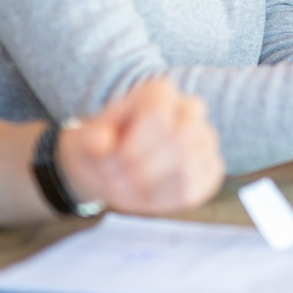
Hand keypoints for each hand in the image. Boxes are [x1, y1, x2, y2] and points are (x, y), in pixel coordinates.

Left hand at [57, 80, 223, 215]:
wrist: (112, 160)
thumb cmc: (101, 145)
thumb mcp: (82, 139)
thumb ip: (88, 139)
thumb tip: (102, 144)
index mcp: (159, 93)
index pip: (159, 114)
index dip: (133, 145)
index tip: (112, 159)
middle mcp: (189, 110)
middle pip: (183, 139)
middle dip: (145, 168)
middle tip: (119, 180)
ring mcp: (204, 140)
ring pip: (190, 167)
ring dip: (152, 187)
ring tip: (129, 189)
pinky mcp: (210, 170)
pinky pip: (199, 188)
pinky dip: (168, 199)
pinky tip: (148, 196)